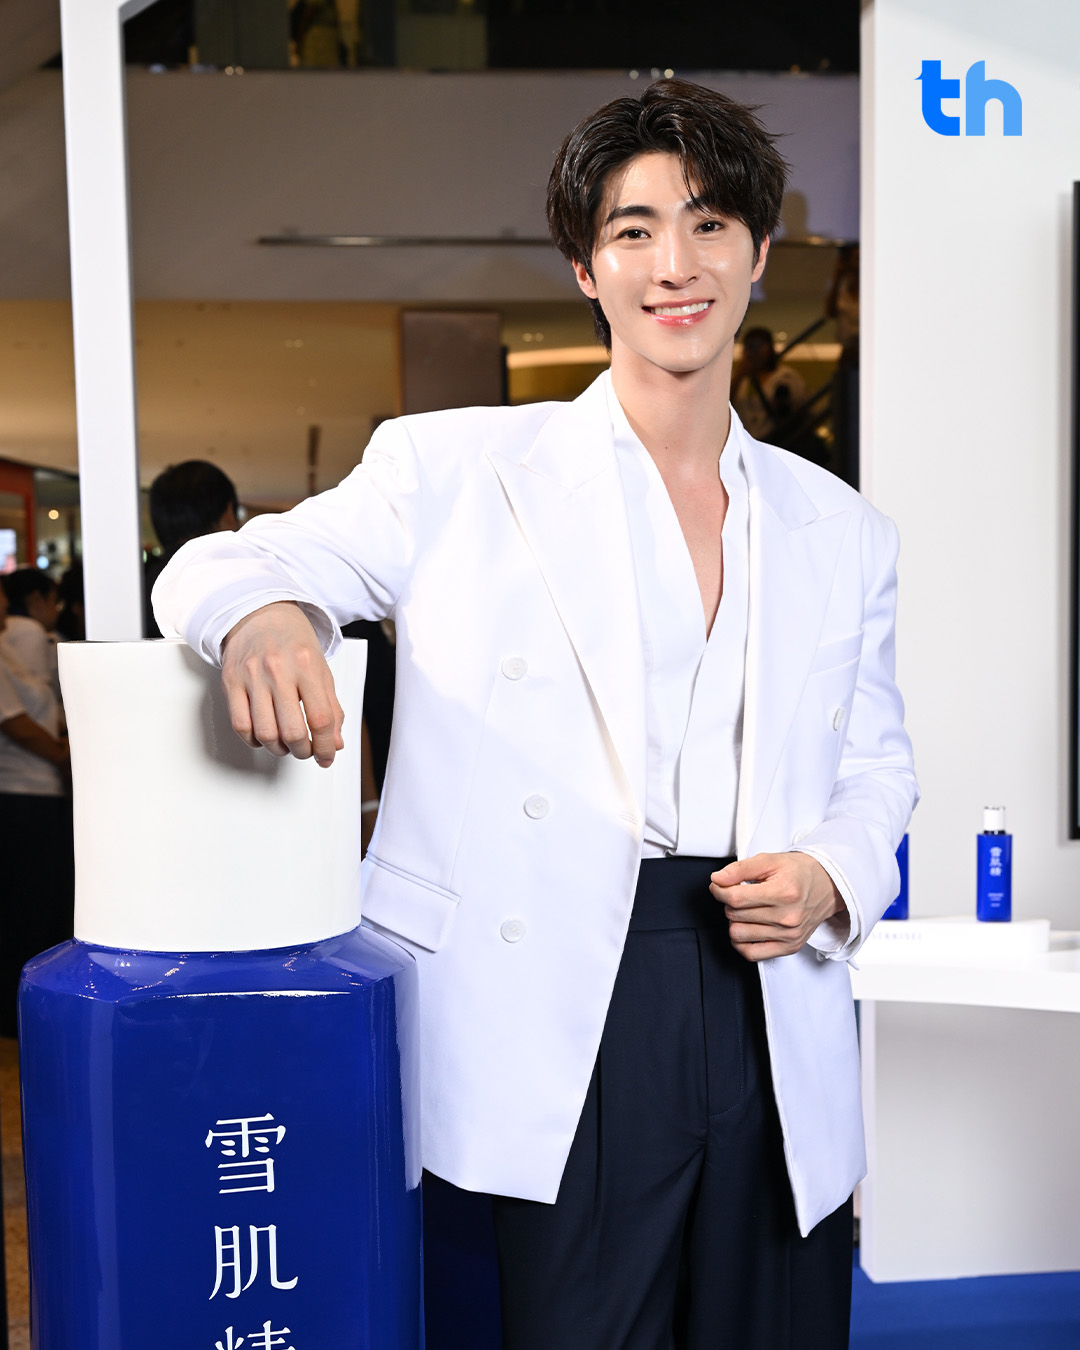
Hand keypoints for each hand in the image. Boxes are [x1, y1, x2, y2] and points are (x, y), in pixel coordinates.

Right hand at [221, 601, 343, 766]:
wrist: (260, 613)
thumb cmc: (292, 641)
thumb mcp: (320, 669)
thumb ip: (331, 707)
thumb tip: (334, 743)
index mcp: (306, 666)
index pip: (321, 719)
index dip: (325, 746)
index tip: (326, 756)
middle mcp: (278, 670)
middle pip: (292, 730)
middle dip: (303, 751)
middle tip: (306, 751)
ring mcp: (252, 676)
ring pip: (265, 733)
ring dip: (279, 749)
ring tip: (286, 745)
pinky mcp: (231, 682)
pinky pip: (240, 725)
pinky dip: (254, 740)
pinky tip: (264, 736)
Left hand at [710, 852, 847, 961]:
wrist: (828, 885)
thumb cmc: (800, 872)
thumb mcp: (770, 860)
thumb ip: (740, 869)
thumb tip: (717, 879)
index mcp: (784, 892)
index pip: (736, 898)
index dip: (719, 890)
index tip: (718, 885)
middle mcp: (788, 917)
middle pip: (735, 915)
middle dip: (729, 902)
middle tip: (739, 893)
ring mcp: (789, 935)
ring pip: (738, 934)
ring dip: (735, 920)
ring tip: (746, 909)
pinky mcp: (789, 947)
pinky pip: (751, 954)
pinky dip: (742, 942)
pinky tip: (747, 927)